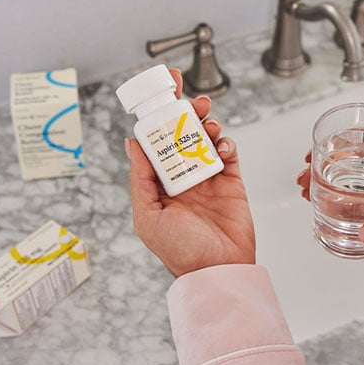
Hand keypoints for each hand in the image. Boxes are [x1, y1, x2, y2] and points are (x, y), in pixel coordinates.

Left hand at [127, 69, 254, 277]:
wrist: (217, 269)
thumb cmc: (179, 250)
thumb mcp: (147, 216)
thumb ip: (140, 178)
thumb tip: (131, 142)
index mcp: (159, 183)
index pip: (157, 142)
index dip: (159, 118)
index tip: (162, 95)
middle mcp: (183, 176)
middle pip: (184, 134)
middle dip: (187, 112)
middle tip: (192, 98)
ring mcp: (208, 178)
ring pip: (207, 139)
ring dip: (208, 123)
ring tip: (208, 117)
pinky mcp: (231, 182)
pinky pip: (229, 154)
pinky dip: (226, 143)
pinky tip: (222, 145)